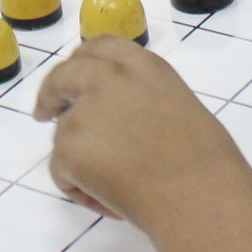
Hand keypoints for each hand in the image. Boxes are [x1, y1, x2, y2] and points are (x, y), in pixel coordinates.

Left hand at [34, 37, 245, 229]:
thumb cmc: (207, 166)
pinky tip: (114, 204)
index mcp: (142, 65)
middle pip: (63, 76)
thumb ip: (144, 100)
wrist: (199, 196)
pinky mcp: (68, 145)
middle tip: (44, 113)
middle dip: (50, 93)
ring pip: (64, 135)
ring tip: (122, 191)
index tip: (73, 79)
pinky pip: (62, 173)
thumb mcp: (180, 108)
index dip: (82, 63)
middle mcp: (107, 77)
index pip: (101, 48)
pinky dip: (80, 191)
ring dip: (81, 161)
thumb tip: (122, 122)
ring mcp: (84, 110)